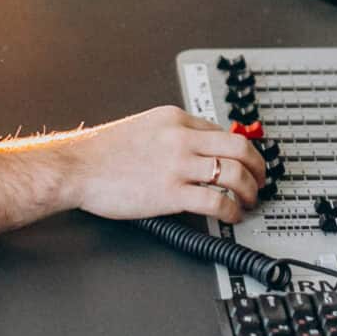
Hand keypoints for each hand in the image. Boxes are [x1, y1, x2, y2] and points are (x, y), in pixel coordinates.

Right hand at [59, 107, 262, 222]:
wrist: (75, 167)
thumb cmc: (101, 153)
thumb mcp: (143, 128)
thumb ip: (170, 135)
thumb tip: (192, 149)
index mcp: (175, 119)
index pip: (222, 130)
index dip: (239, 150)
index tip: (244, 163)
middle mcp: (181, 138)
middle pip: (240, 146)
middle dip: (259, 167)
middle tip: (261, 181)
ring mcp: (177, 165)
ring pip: (234, 172)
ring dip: (250, 191)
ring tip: (249, 202)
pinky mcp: (170, 192)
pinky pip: (216, 201)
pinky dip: (232, 211)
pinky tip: (231, 216)